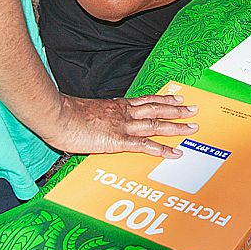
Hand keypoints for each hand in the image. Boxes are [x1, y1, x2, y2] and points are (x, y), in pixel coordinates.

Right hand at [44, 93, 198, 156]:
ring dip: (176, 126)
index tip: (175, 97)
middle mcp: (123, 113)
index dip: (162, 99)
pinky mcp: (118, 141)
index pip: (145, 101)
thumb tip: (95, 126)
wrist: (57, 116)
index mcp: (116, 106)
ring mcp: (122, 126)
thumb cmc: (65, 115)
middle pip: (156, 109)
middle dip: (176, 109)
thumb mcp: (85, 113)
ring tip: (192, 127)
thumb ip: (96, 119)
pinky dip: (162, 149)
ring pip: (156, 124)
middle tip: (193, 109)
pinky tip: (175, 152)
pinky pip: (145, 145)